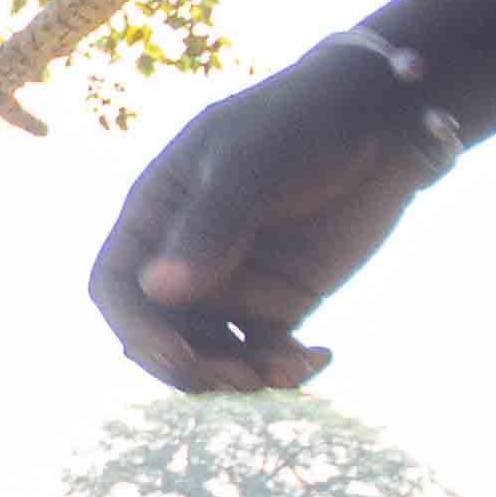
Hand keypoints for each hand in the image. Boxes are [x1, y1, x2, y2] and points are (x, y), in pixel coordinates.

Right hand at [85, 53, 449, 391]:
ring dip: (241, 373)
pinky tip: (319, 356)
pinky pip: (264, 352)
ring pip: (211, 353)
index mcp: (156, 215)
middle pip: (160, 333)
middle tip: (242, 377)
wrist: (379, 119)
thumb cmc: (301, 121)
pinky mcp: (280, 301)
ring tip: (289, 370)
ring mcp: (233, 282)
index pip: (116, 286)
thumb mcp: (252, 165)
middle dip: (193, 366)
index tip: (180, 356)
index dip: (136, 328)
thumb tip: (158, 291)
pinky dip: (286, 367)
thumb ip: (208, 226)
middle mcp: (184, 255)